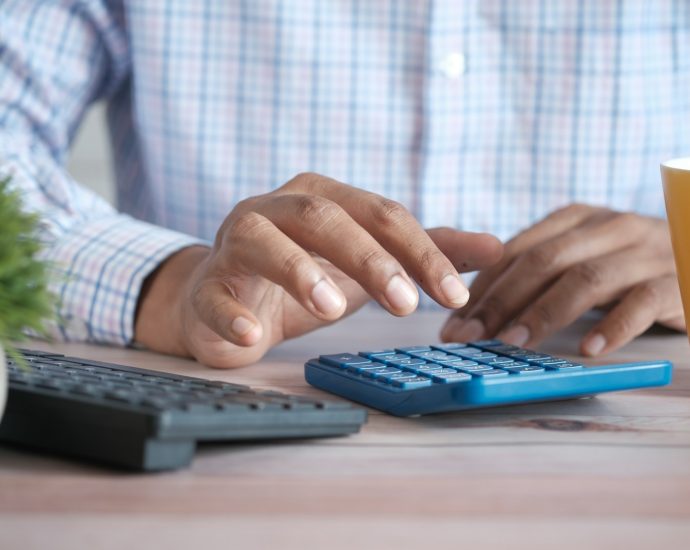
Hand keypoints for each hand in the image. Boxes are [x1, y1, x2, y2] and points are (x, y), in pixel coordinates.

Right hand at [135, 173, 501, 367]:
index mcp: (323, 197)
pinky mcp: (207, 286)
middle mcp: (277, 208)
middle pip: (324, 216)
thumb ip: (426, 252)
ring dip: (298, 271)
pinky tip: (253, 337)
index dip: (420, 251)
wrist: (229, 298)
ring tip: (332, 308)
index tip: (454, 295)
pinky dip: (231, 315)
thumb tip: (498, 247)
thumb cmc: (305, 275)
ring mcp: (236, 243)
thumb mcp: (369, 262)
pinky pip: (214, 295)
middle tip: (405, 305)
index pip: (380, 213)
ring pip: (263, 240)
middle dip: (368, 257)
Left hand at [441, 204, 684, 355]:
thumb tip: (476, 311)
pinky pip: (641, 302)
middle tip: (470, 337)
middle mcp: (608, 227)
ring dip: (543, 313)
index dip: (482, 287)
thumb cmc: (628, 265)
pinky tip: (588, 349)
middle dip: (500, 301)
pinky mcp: (675, 280)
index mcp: (576, 219)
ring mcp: (644, 251)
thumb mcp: (582, 257)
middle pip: (543, 262)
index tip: (454, 322)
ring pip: (585, 279)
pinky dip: (613, 326)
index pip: (516, 250)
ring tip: (513, 344)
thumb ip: (539, 272)